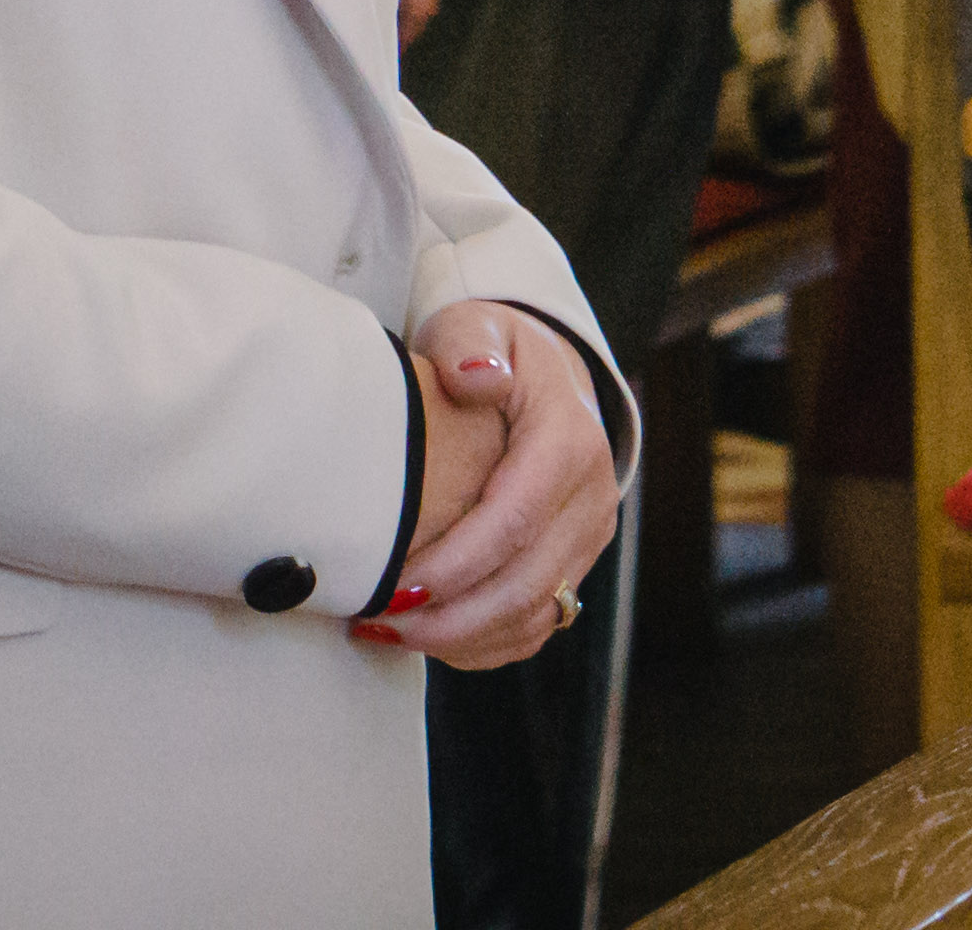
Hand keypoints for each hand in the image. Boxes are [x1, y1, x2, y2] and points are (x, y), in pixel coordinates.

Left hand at [360, 304, 616, 671]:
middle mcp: (593, 496)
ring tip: (388, 632)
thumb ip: (471, 345)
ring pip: (534, 615)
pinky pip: (538, 626)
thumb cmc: (496, 351)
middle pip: (525, 583)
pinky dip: (484, 645)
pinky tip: (427, 640)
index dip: (456, 564)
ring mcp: (589, 537)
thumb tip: (478, 379)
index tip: (395, 585)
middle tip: (378, 621)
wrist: (546, 374)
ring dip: (461, 637)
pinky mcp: (575, 564)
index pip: (514, 519)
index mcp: (570, 439)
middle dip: (449, 616)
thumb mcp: (478, 325)